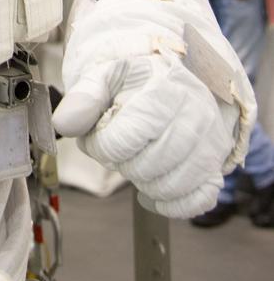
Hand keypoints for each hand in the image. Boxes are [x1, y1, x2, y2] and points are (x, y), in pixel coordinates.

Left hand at [53, 51, 235, 217]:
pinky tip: (153, 189)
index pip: (124, 140)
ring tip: (136, 158)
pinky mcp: (216, 164)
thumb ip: (82, 99)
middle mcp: (194, 115)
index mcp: (164, 90)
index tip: (97, 136)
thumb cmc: (134, 80)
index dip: (100, 146)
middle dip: (121, 163)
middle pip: (147, 166)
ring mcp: (210, 142)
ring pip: (171, 186)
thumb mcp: (104, 76)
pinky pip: (197, 200)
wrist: (169, 77)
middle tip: (117, 147)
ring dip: (143, 182)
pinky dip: (171, 203)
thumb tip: (64, 124)